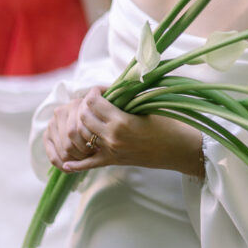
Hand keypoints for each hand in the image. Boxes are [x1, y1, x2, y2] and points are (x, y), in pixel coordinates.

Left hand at [48, 86, 203, 176]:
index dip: (95, 92)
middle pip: (84, 117)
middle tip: (95, 101)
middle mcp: (112, 137)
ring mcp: (111, 151)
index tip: (102, 89)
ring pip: (83, 135)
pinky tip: (66, 162)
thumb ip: (128, 97)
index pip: (93, 101)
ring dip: (82, 124)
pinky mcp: (113, 161)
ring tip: (89, 116)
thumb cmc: (169, 125)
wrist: (180, 150)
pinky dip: (76, 164)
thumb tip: (114, 83)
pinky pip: (89, 164)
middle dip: (86, 105)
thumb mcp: (148, 106)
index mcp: (121, 121)